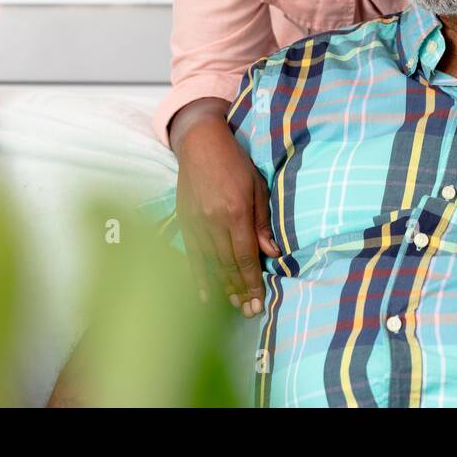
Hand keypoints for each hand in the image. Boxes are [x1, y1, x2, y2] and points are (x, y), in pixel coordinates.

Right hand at [172, 99, 279, 317]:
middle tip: (249, 312)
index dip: (252, 281)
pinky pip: (192, 255)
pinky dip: (199, 276)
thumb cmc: (235, 163)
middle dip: (240, 291)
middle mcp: (214, 222)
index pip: (245, 256)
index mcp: (236, 212)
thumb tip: (272, 254)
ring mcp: (196, 223)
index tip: (259, 301)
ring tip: (234, 306)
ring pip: (210, 263)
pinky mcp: (184, 222)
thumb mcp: (258, 186)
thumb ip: (263, 222)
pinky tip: (205, 294)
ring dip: (223, 288)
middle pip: (227, 264)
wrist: (200, 144)